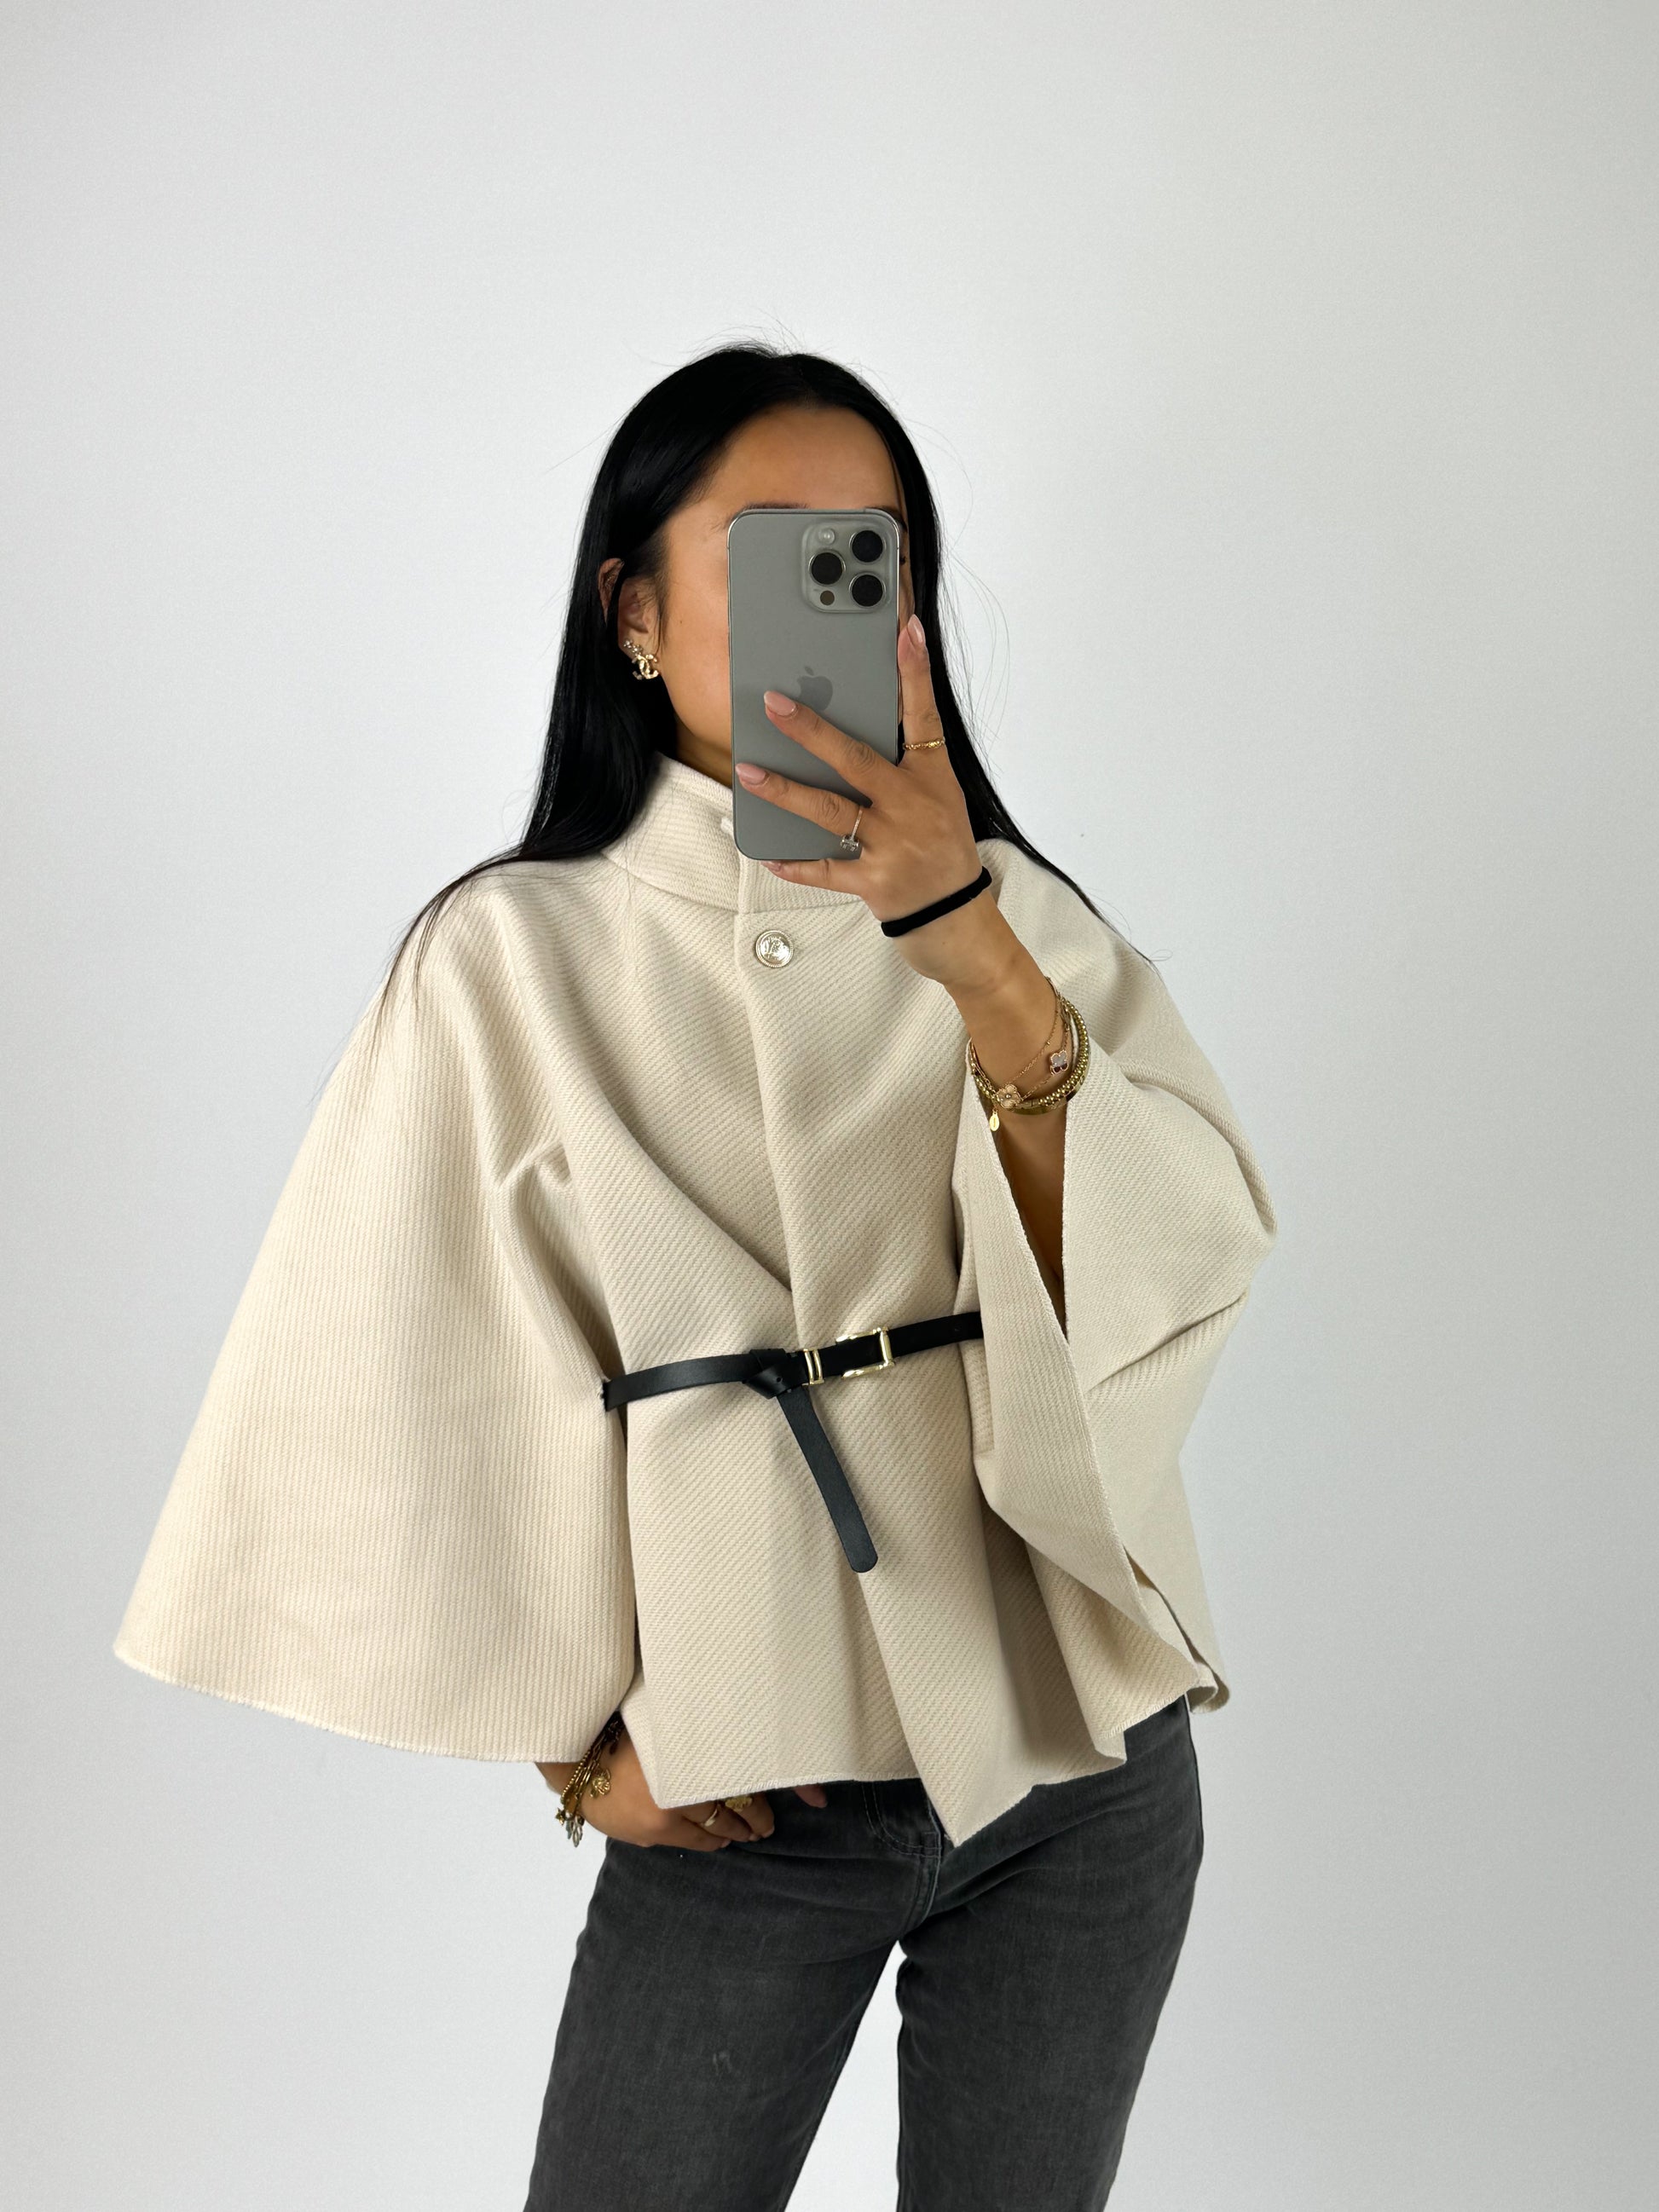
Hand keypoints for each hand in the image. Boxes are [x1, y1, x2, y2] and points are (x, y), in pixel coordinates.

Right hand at [536, 1731, 828, 1850]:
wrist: (576, 1758)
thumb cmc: (625, 1726)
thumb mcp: (669, 1719)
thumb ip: (709, 1729)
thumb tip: (765, 1738)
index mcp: (689, 1757)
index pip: (743, 1782)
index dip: (769, 1796)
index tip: (799, 1799)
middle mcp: (680, 1789)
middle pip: (734, 1810)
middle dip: (756, 1819)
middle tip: (768, 1824)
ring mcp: (664, 1817)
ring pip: (714, 1832)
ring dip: (733, 1832)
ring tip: (748, 1831)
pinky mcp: (650, 1835)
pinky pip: (689, 1843)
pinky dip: (707, 1839)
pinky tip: (717, 1836)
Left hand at [733, 616, 1015, 994]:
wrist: (958, 919)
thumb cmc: (942, 850)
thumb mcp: (936, 798)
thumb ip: (900, 765)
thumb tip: (843, 735)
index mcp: (931, 776)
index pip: (924, 712)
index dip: (915, 670)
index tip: (907, 626)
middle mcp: (913, 805)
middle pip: (857, 759)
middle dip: (812, 731)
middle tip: (775, 704)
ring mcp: (893, 844)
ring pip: (831, 810)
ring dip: (787, 791)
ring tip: (750, 772)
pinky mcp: (875, 881)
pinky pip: (826, 868)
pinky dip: (797, 863)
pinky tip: (768, 853)